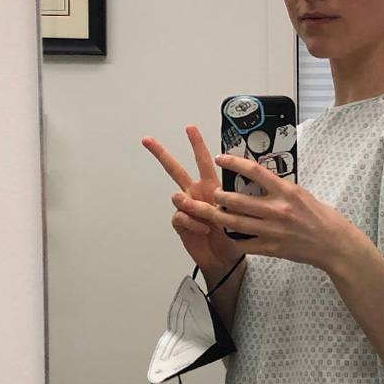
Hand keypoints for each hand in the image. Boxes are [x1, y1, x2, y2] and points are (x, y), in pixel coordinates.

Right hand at [142, 125, 245, 274]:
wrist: (224, 256)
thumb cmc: (232, 232)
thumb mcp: (235, 212)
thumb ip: (222, 201)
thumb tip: (208, 195)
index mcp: (211, 186)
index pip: (203, 161)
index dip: (197, 144)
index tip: (190, 128)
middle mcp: (196, 193)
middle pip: (175, 170)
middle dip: (161, 154)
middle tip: (147, 140)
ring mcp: (187, 208)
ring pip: (176, 195)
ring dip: (189, 203)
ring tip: (204, 214)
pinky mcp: (180, 222)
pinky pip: (180, 216)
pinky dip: (193, 222)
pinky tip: (204, 229)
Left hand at [210, 154, 363, 273]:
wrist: (333, 244)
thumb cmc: (321, 217)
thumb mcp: (302, 194)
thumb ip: (280, 188)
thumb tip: (259, 180)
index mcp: (287, 192)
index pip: (255, 172)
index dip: (234, 163)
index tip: (221, 159)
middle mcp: (277, 210)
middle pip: (236, 200)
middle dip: (219, 195)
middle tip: (215, 193)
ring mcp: (272, 231)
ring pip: (234, 222)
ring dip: (219, 215)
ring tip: (215, 211)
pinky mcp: (270, 248)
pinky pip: (242, 243)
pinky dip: (232, 237)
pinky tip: (230, 233)